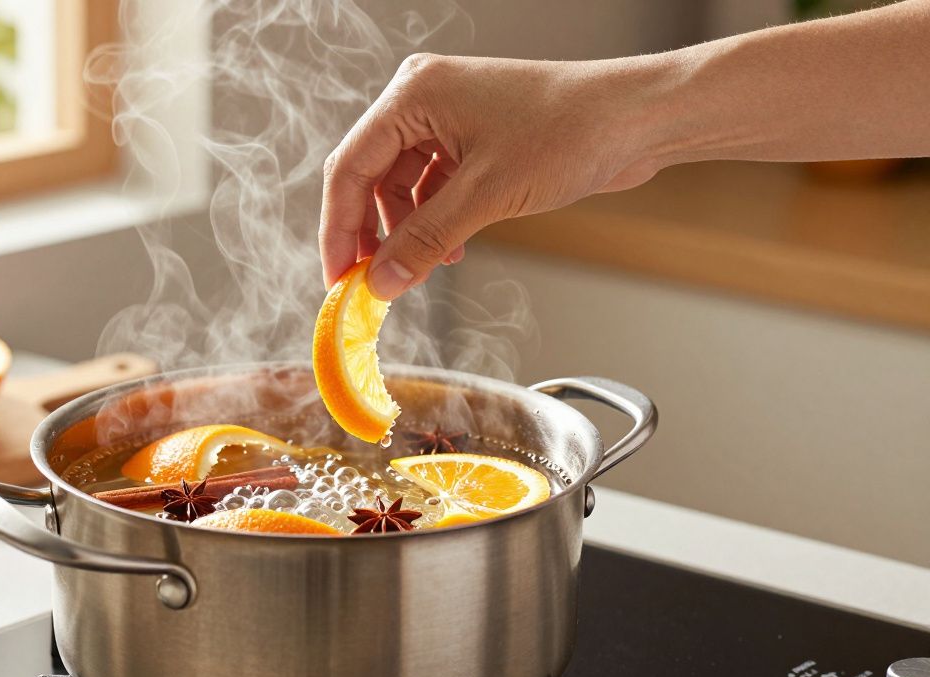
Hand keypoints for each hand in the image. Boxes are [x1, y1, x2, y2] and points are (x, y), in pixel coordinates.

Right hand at [318, 53, 664, 298]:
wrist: (637, 119)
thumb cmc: (571, 131)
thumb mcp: (486, 195)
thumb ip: (424, 240)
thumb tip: (380, 282)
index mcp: (414, 94)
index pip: (350, 167)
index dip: (338, 228)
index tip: (338, 277)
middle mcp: (423, 99)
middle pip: (369, 175)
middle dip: (369, 233)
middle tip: (368, 283)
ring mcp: (448, 117)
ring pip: (400, 185)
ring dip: (406, 232)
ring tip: (420, 270)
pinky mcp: (471, 137)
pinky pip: (431, 185)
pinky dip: (433, 220)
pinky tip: (449, 251)